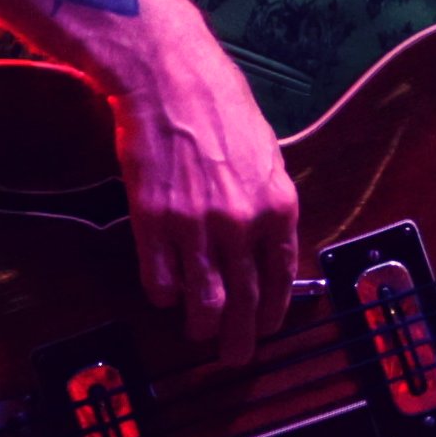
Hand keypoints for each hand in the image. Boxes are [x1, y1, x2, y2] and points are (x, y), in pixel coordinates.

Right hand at [102, 42, 302, 364]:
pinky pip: (160, 281)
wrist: (172, 81)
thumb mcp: (267, 157)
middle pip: (244, 301)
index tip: (265, 329)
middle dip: (239, 338)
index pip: (281, 279)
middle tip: (233, 356)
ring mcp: (196, 225)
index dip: (272, 313)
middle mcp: (242, 222)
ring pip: (202, 302)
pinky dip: (164, 294)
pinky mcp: (153, 222)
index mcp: (278, 206)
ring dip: (201, 326)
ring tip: (198, 332)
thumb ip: (270, 206)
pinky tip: (165, 292)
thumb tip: (270, 250)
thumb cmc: (221, 112)